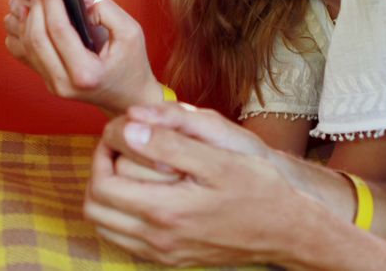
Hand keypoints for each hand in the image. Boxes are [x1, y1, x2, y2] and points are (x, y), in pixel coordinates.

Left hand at [0, 0, 161, 114]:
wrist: (128, 96)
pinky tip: (27, 15)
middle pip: (36, 36)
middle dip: (36, 2)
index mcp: (86, 73)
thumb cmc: (131, 68)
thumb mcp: (131, 34)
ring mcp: (52, 83)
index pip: (59, 29)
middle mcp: (64, 82)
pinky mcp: (46, 80)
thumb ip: (107, 11)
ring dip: (26, 15)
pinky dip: (21, 31)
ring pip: (26, 44)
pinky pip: (24, 54)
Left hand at [84, 104, 315, 266]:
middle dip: (99, 172)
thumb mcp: (219, 157)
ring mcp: (164, 253)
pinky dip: (122, 214)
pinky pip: (126, 240)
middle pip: (95, 208)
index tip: (120, 132)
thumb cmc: (260, 188)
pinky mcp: (173, 259)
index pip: (102, 183)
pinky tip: (143, 192)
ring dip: (107, 194)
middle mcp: (159, 239)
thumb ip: (171, 142)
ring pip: (106, 227)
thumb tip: (130, 128)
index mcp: (166, 211)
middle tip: (119, 148)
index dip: (103, 152)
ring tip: (129, 168)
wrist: (290, 228)